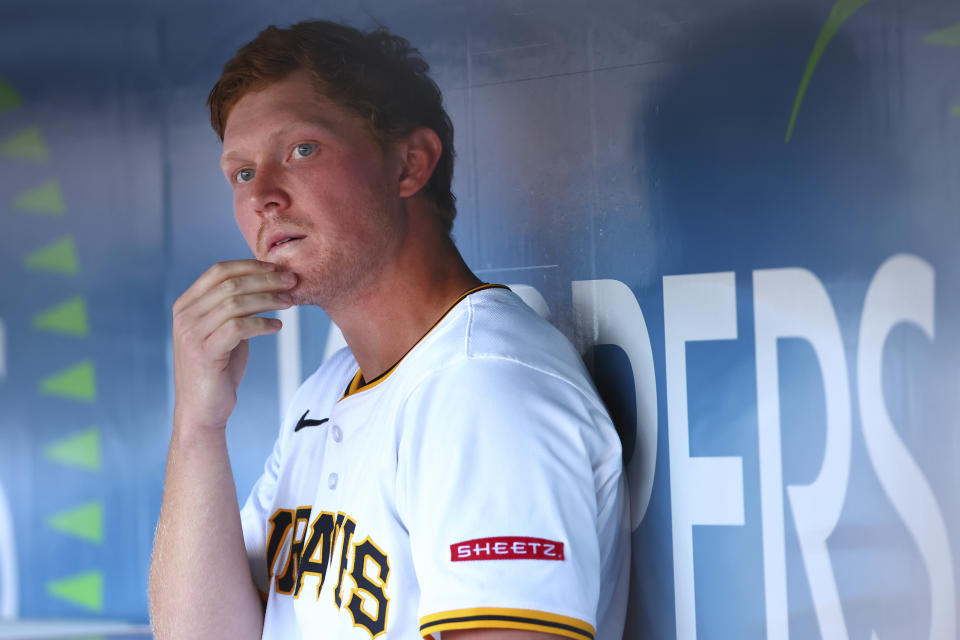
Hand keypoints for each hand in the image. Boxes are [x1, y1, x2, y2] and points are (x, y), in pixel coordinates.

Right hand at [172, 260, 296, 432]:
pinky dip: (262, 324)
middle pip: (230, 284)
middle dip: (266, 279)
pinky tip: (277, 327)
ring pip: (235, 303)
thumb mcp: (222, 331)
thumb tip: (265, 282)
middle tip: (292, 281)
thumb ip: (232, 308)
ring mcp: (191, 334)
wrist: (202, 410)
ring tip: (290, 302)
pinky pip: (239, 327)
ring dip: (268, 299)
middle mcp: (185, 316)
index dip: (250, 265)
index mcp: (186, 305)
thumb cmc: (218, 369)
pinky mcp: (204, 352)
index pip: (219, 271)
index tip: (278, 268)